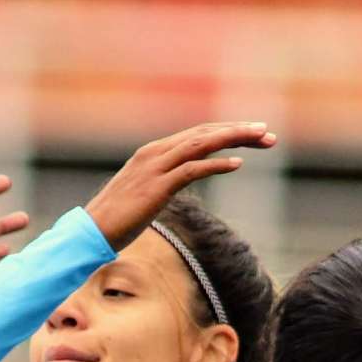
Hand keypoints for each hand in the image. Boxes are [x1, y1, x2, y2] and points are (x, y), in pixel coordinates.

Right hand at [85, 122, 275, 249]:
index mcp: (154, 152)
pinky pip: (192, 170)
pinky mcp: (157, 187)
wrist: (92, 230)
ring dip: (234, 139)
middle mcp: (156, 153)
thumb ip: (164, 181)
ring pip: (202, 145)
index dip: (227, 131)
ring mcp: (156, 168)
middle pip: (204, 134)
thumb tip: (180, 181)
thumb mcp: (145, 193)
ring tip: (261, 139)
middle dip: (238, 131)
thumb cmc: (118, 217)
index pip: (197, 134)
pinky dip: (216, 165)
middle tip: (268, 133)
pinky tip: (237, 164)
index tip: (254, 134)